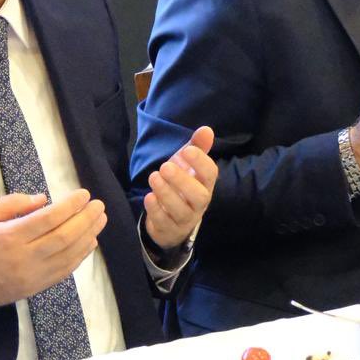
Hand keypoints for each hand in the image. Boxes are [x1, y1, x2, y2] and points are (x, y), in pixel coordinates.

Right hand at [0, 190, 105, 324]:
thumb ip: (11, 202)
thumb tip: (44, 199)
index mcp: (9, 237)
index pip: (49, 219)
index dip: (71, 206)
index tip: (84, 195)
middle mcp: (23, 258)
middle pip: (64, 237)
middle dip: (86, 219)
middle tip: (99, 206)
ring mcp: (31, 276)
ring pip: (68, 255)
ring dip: (88, 236)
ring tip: (100, 220)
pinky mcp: (34, 288)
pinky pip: (64, 272)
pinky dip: (80, 256)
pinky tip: (89, 243)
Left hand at [142, 125, 217, 251]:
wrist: (170, 219)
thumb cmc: (181, 186)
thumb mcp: (187, 165)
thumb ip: (196, 147)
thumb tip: (206, 129)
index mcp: (205, 185)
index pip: (211, 175)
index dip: (201, 163)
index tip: (188, 150)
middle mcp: (198, 203)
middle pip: (199, 196)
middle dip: (182, 181)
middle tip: (165, 166)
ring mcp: (185, 219)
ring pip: (180, 211)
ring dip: (167, 193)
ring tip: (154, 177)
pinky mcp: (169, 230)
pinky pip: (164, 222)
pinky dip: (156, 210)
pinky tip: (149, 197)